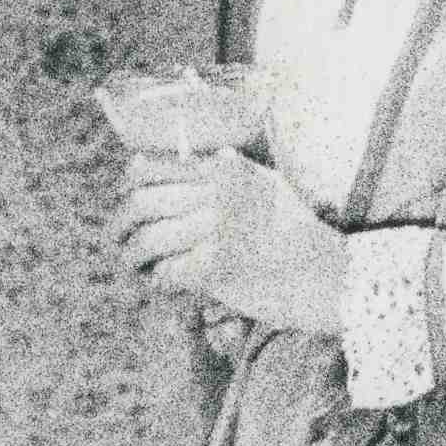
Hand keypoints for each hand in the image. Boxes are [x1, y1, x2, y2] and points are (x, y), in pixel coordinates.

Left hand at [114, 149, 346, 335]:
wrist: (327, 275)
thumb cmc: (295, 231)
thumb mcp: (264, 184)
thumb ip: (224, 171)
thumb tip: (176, 163)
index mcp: (223, 169)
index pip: (150, 167)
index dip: (128, 185)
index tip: (124, 198)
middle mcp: (217, 194)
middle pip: (142, 204)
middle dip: (120, 224)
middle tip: (117, 239)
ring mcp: (216, 231)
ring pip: (148, 240)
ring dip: (133, 256)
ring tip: (135, 264)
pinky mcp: (215, 268)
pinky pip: (166, 273)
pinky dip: (158, 279)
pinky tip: (161, 281)